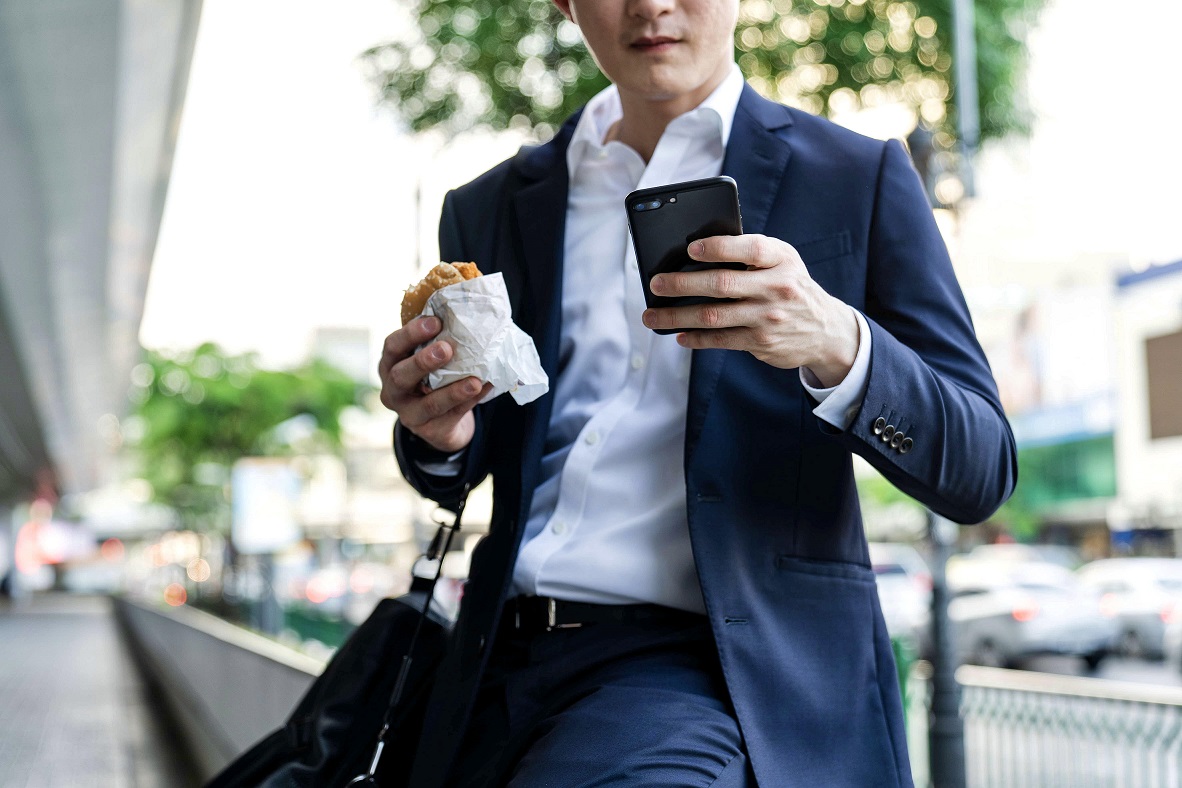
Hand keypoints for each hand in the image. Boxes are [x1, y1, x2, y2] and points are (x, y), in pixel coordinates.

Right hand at [378, 316, 491, 452]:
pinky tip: (486, 387)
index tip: (435, 321)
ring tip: (474, 381)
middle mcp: (393, 391)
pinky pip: (453, 415)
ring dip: (453, 391)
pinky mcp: (431, 431)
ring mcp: (410, 414)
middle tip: (446, 349)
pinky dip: (471, 401)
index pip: (392, 347)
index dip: (411, 334)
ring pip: (430, 404)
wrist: (440, 422)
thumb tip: (467, 312)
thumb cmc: (433, 378)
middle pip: (401, 376)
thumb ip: (437, 340)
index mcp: (390, 366)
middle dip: (423, 361)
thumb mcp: (426, 359)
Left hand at [641, 234, 858, 386]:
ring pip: (714, 316)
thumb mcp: (783, 262)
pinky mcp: (761, 342)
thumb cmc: (790, 286)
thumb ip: (751, 254)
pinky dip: (696, 338)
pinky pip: (721, 340)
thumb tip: (696, 252)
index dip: (719, 248)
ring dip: (677, 316)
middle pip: (722, 284)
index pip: (750, 249)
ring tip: (651, 315)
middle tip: (655, 284)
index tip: (690, 249)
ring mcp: (768, 317)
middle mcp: (777, 287)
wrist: (825, 330)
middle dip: (683, 284)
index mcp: (781, 259)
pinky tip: (678, 334)